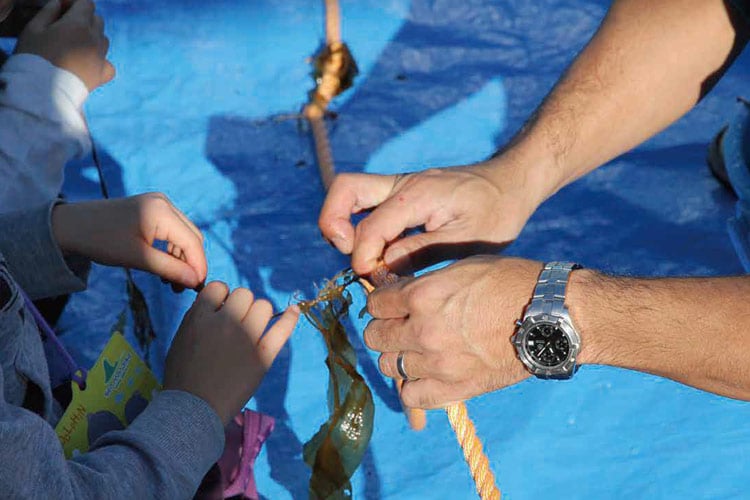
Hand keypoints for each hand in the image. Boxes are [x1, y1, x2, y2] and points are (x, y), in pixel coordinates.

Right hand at [15, 0, 113, 90]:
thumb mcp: (33, 28)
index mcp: (79, 24)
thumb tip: (60, 4)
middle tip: (64, 28)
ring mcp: (101, 58)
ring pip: (103, 40)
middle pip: (97, 20)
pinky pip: (108, 63)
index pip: (86, 4)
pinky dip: (101, 60)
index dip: (74, 4)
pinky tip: (89, 63)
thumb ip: (49, 12)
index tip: (62, 9)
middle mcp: (95, 39)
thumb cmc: (34, 57)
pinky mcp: (102, 75)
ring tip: (73, 46)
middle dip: (83, 19)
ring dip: (92, 38)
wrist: (43, 92)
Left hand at [52, 193, 207, 288]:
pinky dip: (172, 251)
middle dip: (192, 263)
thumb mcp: (137, 258)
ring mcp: (160, 205)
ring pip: (184, 236)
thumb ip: (170, 269)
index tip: (198, 289)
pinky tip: (165, 268)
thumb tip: (196, 282)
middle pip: (192, 237)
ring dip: (182, 259)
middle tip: (185, 289)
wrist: (72, 225)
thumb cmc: (101, 241)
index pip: (193, 241)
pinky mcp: (153, 210)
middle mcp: (165, 203)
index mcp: (162, 211)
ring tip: (173, 283)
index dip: (198, 266)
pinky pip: (172, 232)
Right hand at [163, 282, 299, 424]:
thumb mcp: (180, 340)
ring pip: (263, 306)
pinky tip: (293, 311)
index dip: (221, 298)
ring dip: (258, 314)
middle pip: (244, 294)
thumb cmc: (182, 377)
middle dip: (240, 305)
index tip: (220, 312)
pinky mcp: (262, 356)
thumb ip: (197, 318)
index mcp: (200, 317)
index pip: (218, 287)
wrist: (193, 411)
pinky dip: (290, 318)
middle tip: (235, 324)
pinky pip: (282, 330)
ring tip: (252, 328)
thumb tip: (217, 301)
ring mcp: (246, 338)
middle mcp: (225, 323)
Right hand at [318, 162, 538, 275]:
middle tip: (352, 257)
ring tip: (365, 258)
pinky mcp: (402, 193)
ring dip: (344, 224)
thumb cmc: (498, 212)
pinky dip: (363, 227)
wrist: (512, 181)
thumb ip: (421, 252)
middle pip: (343, 189)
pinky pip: (368, 204)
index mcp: (417, 194)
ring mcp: (400, 185)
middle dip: (334, 224)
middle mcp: (402, 184)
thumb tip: (382, 267)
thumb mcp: (467, 241)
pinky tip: (382, 254)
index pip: (370, 227)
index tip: (375, 282)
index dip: (364, 259)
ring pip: (349, 193)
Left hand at [364, 256, 540, 407]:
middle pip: (376, 337)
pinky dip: (414, 386)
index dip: (382, 302)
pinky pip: (412, 396)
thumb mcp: (463, 269)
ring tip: (418, 350)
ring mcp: (439, 362)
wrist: (551, 317)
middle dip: (384, 329)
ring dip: (399, 356)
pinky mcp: (456, 388)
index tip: (391, 304)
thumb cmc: (510, 283)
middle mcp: (424, 330)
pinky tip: (427, 374)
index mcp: (423, 296)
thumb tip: (397, 295)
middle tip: (401, 327)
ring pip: (389, 366)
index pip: (375, 304)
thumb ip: (425, 285)